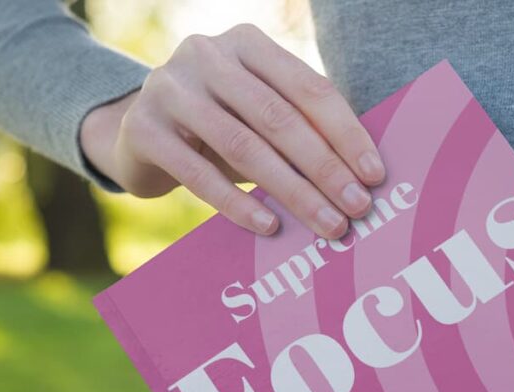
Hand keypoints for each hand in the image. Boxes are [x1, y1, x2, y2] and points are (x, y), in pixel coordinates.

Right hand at [79, 24, 384, 238]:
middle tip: (358, 208)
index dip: (346, 133)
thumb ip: (302, 128)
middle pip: (279, 118)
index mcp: (247, 44)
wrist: (138, 134)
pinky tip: (270, 225)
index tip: (375, 175)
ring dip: (292, 191)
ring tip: (327, 224)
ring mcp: (169, 88)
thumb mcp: (260, 115)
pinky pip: (198, 173)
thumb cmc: (221, 126)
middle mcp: (206, 55)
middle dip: (325, 168)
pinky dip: (238, 203)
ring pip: (243, 147)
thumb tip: (365, 176)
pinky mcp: (144, 129)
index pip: (309, 88)